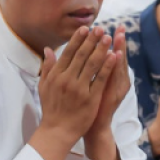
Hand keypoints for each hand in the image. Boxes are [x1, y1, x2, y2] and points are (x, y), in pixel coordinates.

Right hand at [29, 25, 118, 159]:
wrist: (57, 131)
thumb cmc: (51, 109)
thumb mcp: (44, 87)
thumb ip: (47, 67)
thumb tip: (48, 49)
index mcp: (56, 75)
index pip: (68, 53)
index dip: (77, 40)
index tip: (85, 29)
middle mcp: (67, 80)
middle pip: (81, 55)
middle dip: (91, 40)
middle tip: (100, 28)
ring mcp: (79, 89)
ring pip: (92, 64)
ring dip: (101, 48)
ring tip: (109, 37)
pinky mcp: (90, 98)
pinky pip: (101, 78)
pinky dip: (108, 66)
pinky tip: (114, 55)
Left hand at [85, 25, 130, 139]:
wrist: (94, 127)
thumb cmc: (91, 106)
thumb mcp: (94, 85)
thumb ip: (94, 68)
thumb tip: (93, 51)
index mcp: (113, 77)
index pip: (114, 55)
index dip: (116, 42)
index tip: (117, 27)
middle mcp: (118, 82)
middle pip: (119, 57)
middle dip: (119, 42)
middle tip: (120, 27)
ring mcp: (117, 89)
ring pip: (119, 66)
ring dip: (119, 49)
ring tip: (119, 35)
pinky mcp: (112, 96)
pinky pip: (114, 78)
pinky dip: (115, 66)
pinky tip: (115, 55)